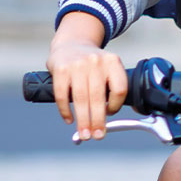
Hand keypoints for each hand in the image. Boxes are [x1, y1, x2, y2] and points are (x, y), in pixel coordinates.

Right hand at [46, 12, 127, 139]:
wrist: (72, 44)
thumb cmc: (92, 64)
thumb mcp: (108, 67)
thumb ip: (112, 86)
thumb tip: (112, 115)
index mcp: (113, 62)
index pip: (120, 89)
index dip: (116, 105)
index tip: (110, 115)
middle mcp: (96, 62)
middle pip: (98, 97)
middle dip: (98, 120)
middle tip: (97, 135)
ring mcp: (77, 65)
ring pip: (81, 99)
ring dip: (83, 120)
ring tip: (84, 134)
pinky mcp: (60, 69)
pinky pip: (62, 95)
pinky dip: (65, 110)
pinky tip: (69, 119)